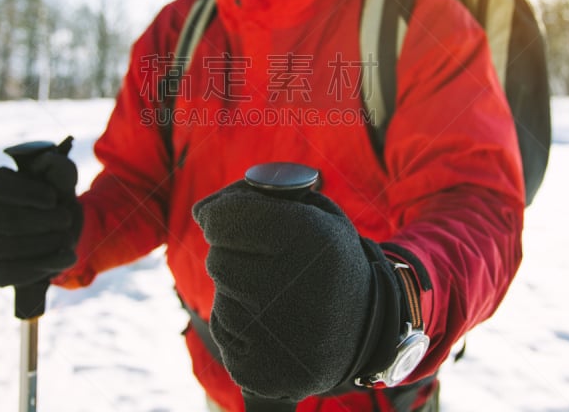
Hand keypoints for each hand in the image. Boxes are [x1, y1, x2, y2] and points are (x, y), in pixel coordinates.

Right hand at [0, 152, 82, 287]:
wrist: (61, 234)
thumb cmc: (57, 202)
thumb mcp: (62, 182)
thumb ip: (59, 168)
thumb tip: (49, 162)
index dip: (28, 193)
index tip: (53, 198)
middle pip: (3, 220)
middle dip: (43, 221)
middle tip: (65, 219)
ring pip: (7, 247)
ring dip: (46, 243)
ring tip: (66, 237)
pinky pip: (11, 273)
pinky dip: (44, 265)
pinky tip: (64, 257)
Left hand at [192, 181, 401, 400]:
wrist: (365, 328)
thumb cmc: (326, 259)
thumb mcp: (313, 212)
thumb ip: (258, 196)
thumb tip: (202, 210)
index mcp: (309, 236)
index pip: (226, 219)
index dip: (217, 214)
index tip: (218, 217)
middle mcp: (292, 284)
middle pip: (218, 260)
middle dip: (230, 254)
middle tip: (260, 260)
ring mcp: (277, 334)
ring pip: (222, 297)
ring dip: (237, 292)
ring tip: (277, 297)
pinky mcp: (263, 372)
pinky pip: (225, 335)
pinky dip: (241, 328)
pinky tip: (274, 326)